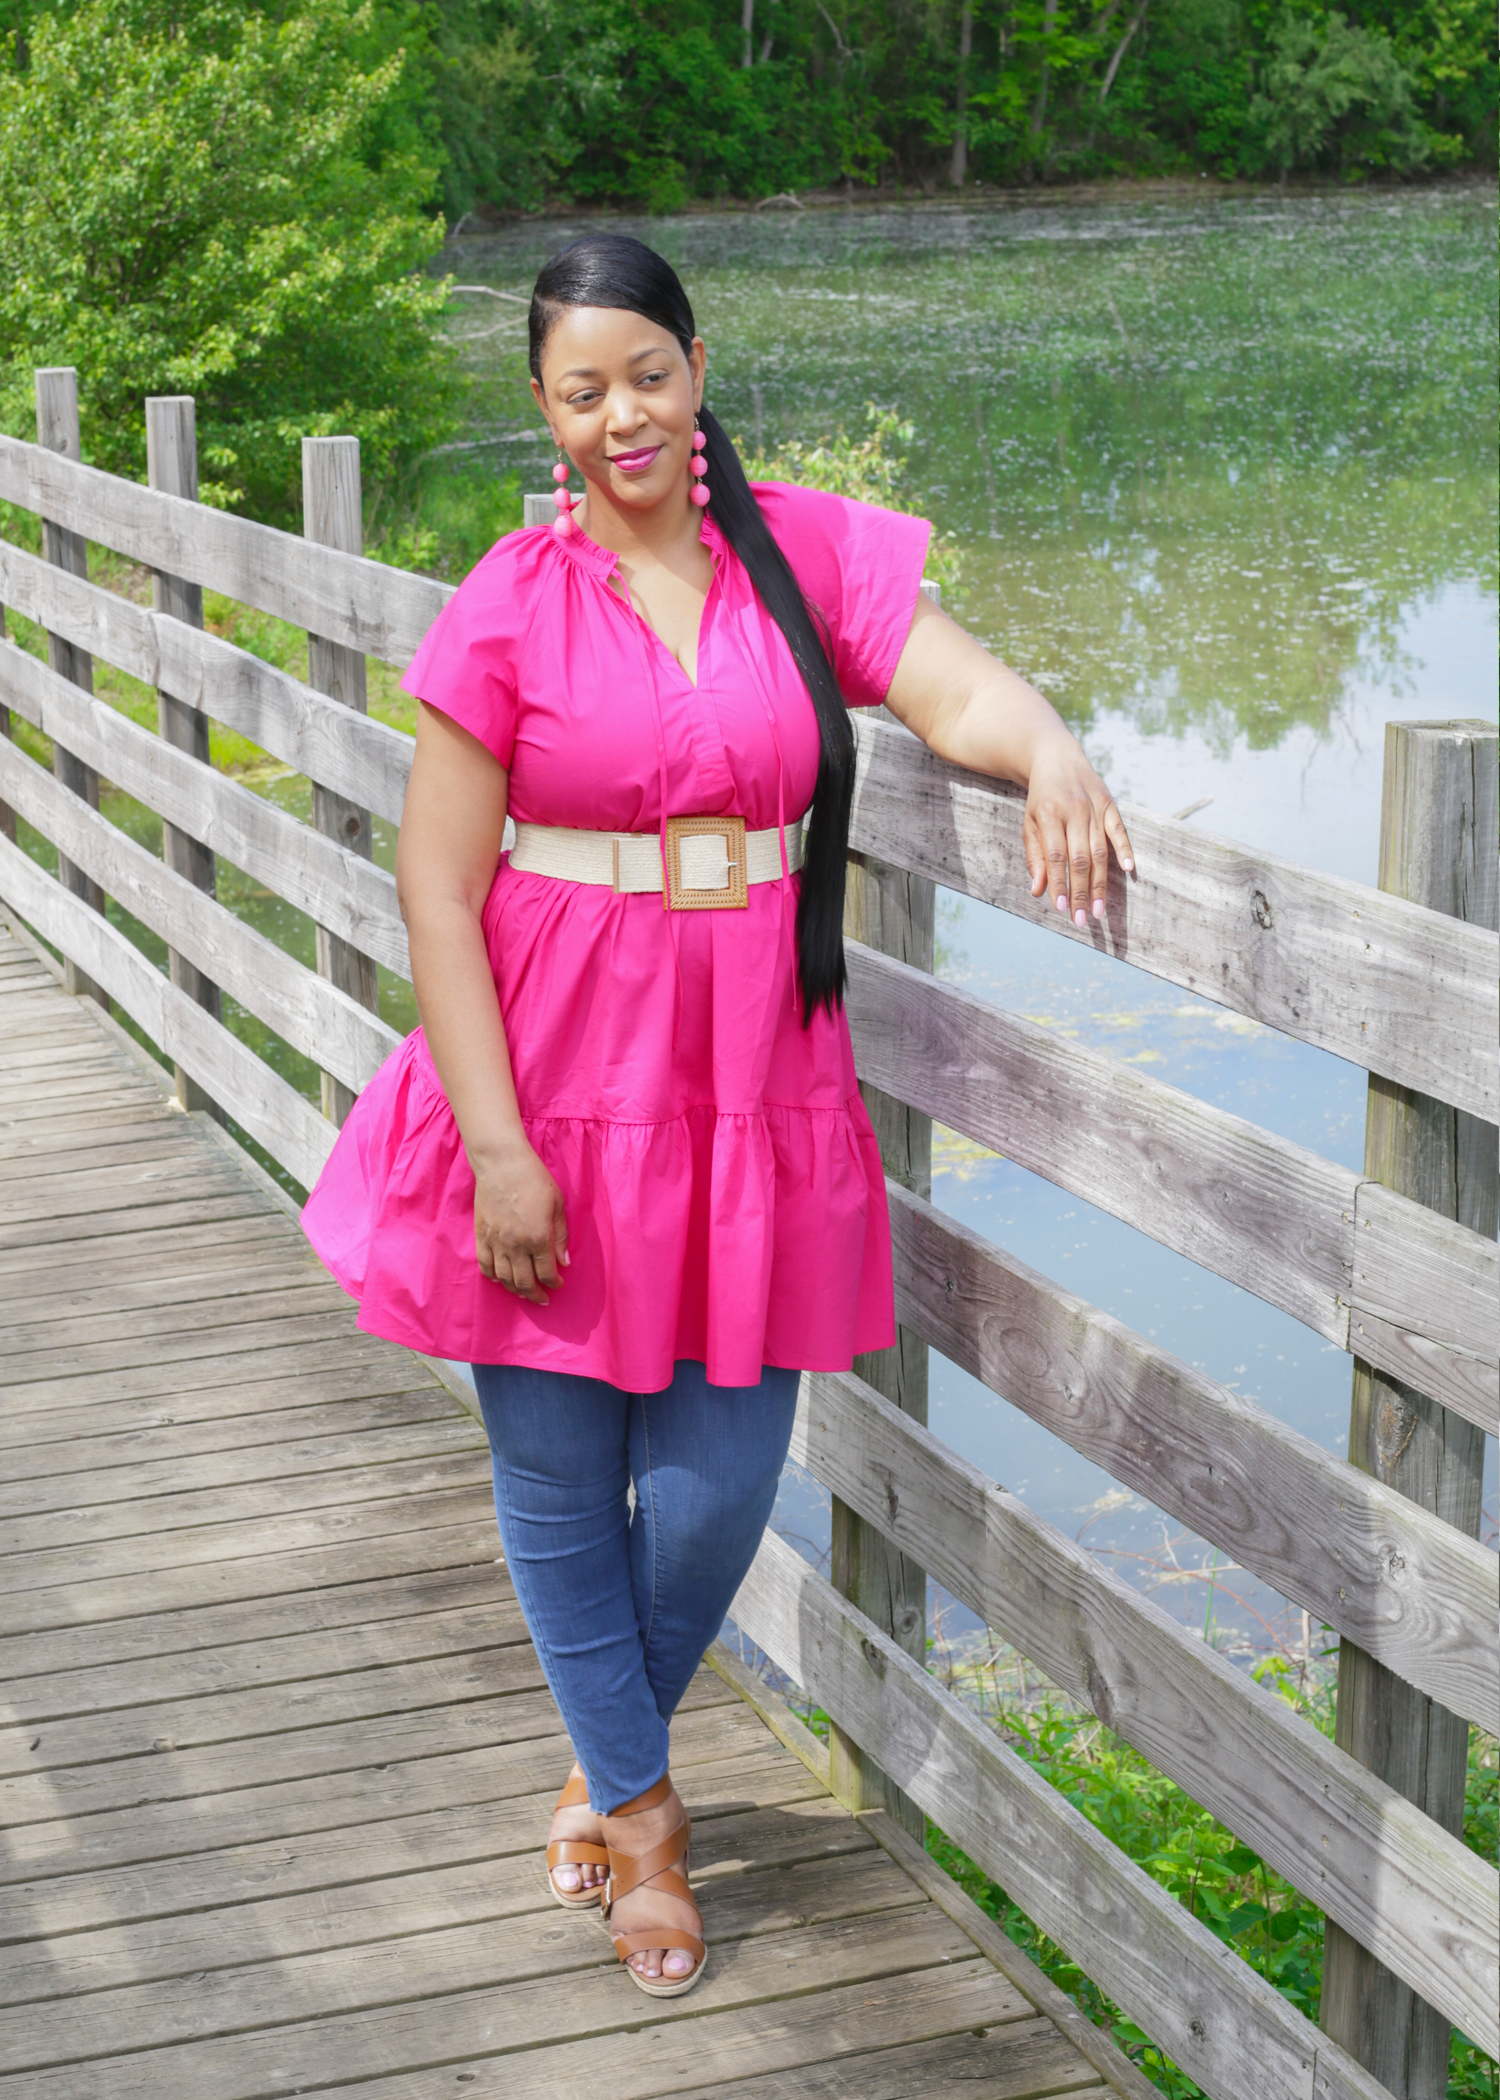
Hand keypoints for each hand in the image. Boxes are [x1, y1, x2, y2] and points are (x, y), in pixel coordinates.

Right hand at [472, 1135, 568, 1305]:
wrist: (501, 1164)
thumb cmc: (534, 1179)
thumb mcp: (557, 1204)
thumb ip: (561, 1236)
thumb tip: (564, 1262)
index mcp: (538, 1237)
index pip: (546, 1273)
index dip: (553, 1283)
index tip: (557, 1284)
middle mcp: (516, 1245)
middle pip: (524, 1282)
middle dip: (535, 1294)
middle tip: (542, 1298)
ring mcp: (496, 1242)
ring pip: (504, 1279)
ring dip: (515, 1290)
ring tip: (523, 1292)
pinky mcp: (481, 1236)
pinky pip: (485, 1266)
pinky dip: (493, 1277)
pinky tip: (501, 1279)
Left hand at [1023, 731, 1134, 924]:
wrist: (1056, 757)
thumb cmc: (1041, 799)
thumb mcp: (1030, 824)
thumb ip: (1035, 857)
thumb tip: (1038, 891)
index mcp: (1049, 815)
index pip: (1056, 856)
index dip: (1060, 883)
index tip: (1061, 909)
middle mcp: (1073, 810)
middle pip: (1080, 858)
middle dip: (1081, 891)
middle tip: (1083, 919)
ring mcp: (1094, 806)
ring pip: (1100, 850)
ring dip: (1101, 883)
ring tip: (1100, 909)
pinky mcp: (1110, 802)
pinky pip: (1119, 828)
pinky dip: (1125, 848)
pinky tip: (1130, 870)